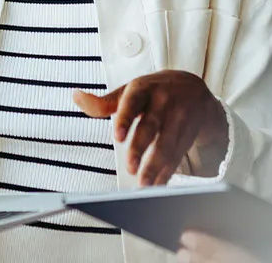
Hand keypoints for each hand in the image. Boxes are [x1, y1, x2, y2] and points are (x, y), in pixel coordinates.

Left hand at [73, 69, 228, 185]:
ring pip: (168, 144)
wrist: (194, 89)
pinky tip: (158, 184)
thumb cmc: (154, 91)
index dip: (125, 119)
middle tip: (130, 167)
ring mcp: (179, 117)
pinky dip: (167, 172)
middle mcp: (163, 101)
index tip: (117, 137)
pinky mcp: (189, 134)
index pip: (132, 102)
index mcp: (144, 88)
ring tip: (144, 183)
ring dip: (156, 166)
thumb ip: (104, 102)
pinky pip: (178, 154)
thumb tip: (77, 97)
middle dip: (140, 148)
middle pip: (151, 126)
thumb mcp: (130, 91)